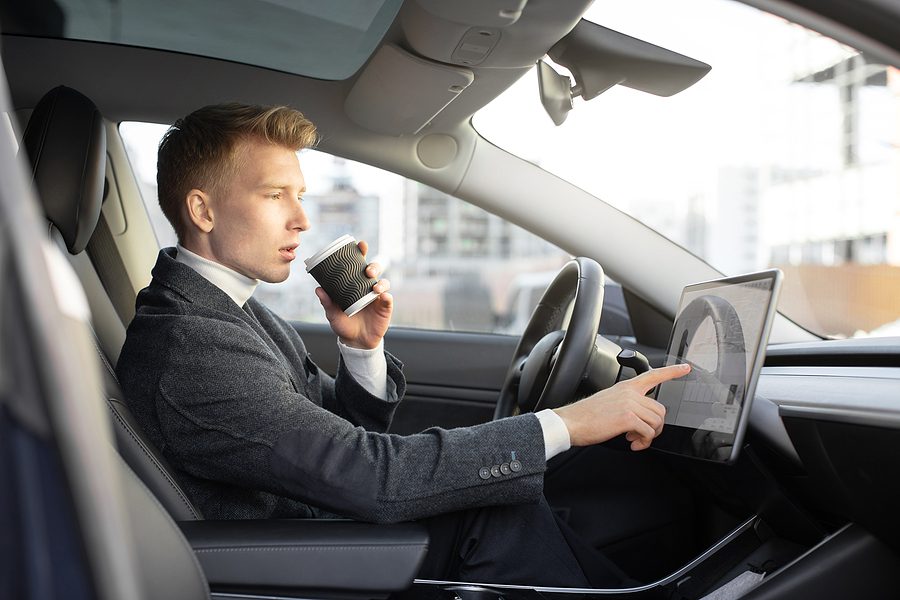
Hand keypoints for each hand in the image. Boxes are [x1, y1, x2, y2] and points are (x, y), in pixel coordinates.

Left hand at [315, 240, 392, 349]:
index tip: (360, 244)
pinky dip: (386, 296)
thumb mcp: (332, 313)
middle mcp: (368, 286)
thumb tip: (318, 289)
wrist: (355, 341)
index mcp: (355, 283)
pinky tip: (383, 296)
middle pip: (375, 270)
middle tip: (367, 270)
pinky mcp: (385, 307)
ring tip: (374, 287)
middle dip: (373, 266)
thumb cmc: (343, 324)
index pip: (359, 264)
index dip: (361, 253)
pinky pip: (388, 299)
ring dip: (381, 282)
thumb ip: (327, 302)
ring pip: (384, 283)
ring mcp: (377, 296)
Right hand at [553, 363, 690, 450]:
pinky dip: (643, 442)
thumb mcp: (609, 401)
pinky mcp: (628, 418)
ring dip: (648, 436)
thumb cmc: (586, 415)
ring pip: (656, 422)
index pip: (653, 375)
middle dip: (655, 427)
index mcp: (626, 387)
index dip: (672, 371)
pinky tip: (632, 443)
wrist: (571, 422)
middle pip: (660, 410)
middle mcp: (630, 393)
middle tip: (641, 435)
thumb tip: (640, 420)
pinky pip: (649, 433)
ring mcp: (630, 404)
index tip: (685, 368)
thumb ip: (627, 404)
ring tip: (634, 439)